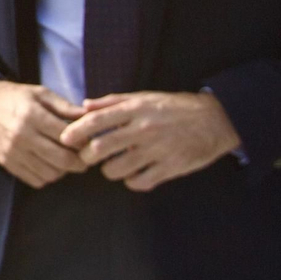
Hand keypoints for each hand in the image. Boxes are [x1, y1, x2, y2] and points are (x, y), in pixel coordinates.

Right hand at [0, 80, 87, 188]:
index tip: (89, 142)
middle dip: (80, 162)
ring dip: (63, 171)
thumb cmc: (14, 97)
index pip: (68, 137)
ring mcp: (13, 152)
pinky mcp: (7, 162)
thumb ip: (65, 106)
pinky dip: (47, 176)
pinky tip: (49, 165)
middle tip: (84, 159)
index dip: (84, 142)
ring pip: (50, 173)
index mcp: (32, 116)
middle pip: (62, 160)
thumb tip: (89, 117)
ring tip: (65, 161)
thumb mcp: (40, 93)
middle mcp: (23, 136)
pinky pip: (35, 180)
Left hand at [59, 90, 241, 191]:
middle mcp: (143, 129)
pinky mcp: (170, 168)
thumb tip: (84, 106)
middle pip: (100, 148)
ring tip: (113, 165)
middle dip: (87, 156)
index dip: (75, 132)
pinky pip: (139, 182)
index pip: (96, 121)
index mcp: (135, 110)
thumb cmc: (174, 107)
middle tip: (87, 157)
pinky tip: (134, 174)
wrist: (215, 120)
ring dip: (108, 170)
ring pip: (116, 169)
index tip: (65, 139)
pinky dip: (131, 181)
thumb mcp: (144, 97)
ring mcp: (157, 150)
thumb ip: (113, 102)